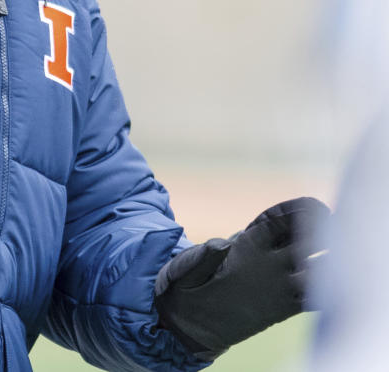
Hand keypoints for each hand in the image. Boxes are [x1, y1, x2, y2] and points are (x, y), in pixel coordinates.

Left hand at [154, 196, 329, 359]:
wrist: (187, 316)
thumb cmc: (186, 282)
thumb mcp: (186, 267)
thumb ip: (202, 257)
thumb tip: (221, 245)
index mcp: (246, 240)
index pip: (275, 221)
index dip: (294, 213)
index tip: (314, 208)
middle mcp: (267, 258)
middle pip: (300, 240)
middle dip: (319, 234)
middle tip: (335, 231)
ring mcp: (277, 282)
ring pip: (310, 267)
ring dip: (326, 263)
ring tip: (340, 259)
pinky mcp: (282, 307)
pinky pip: (308, 298)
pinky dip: (322, 294)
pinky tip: (331, 293)